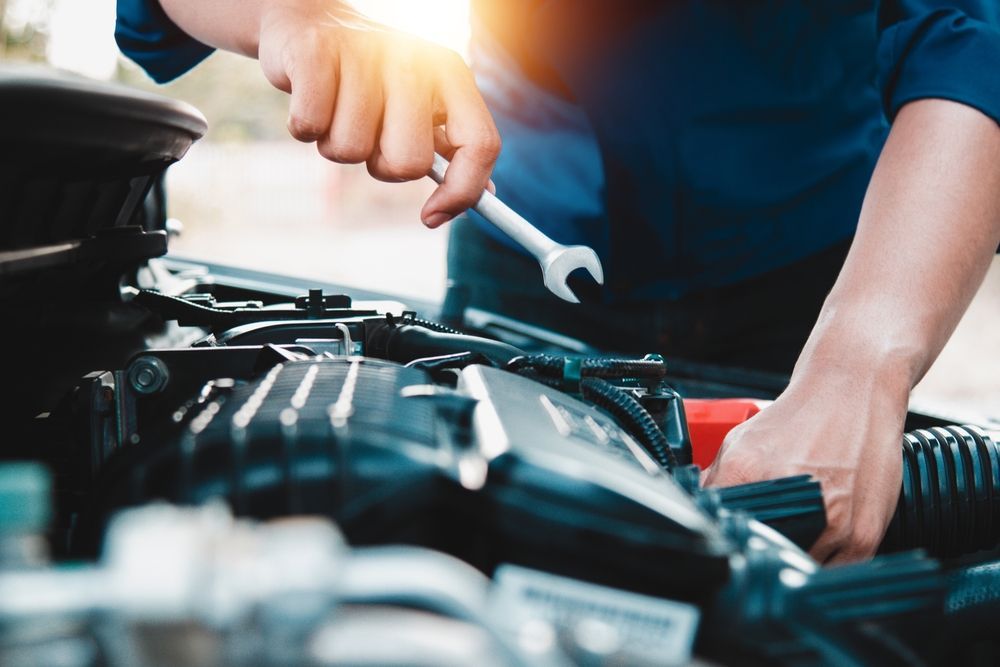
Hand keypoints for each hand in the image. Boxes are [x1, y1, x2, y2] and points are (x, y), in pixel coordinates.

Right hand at [255, 1, 499, 226]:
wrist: (310, 22)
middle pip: (410, 163)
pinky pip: (310, 126)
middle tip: (370, 136)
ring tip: (336, 110)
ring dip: (336, 144)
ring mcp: (365, 52)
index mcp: (451, 75)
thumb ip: (453, 149)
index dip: (462, 192)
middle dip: (382, 165)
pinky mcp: (315, 52)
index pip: (480, 145)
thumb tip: (483, 197)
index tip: (431, 217)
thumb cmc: (370, 81)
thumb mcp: (421, 107)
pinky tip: (311, 99)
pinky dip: (304, 127)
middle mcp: (414, 59)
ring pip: (352, 150)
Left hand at [703, 363, 904, 563]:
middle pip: (762, 555)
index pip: (721, 528)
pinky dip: (825, 566)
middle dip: (759, 551)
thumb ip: (717, 479)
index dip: (722, 538)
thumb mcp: (743, 440)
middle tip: (765, 537)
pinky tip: (822, 543)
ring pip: (799, 569)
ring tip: (797, 535)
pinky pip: (837, 573)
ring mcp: (833, 522)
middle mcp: (794, 499)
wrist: (854, 389)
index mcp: (750, 474)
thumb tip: (697, 509)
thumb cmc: (801, 415)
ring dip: (793, 562)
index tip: (728, 539)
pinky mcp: (864, 534)